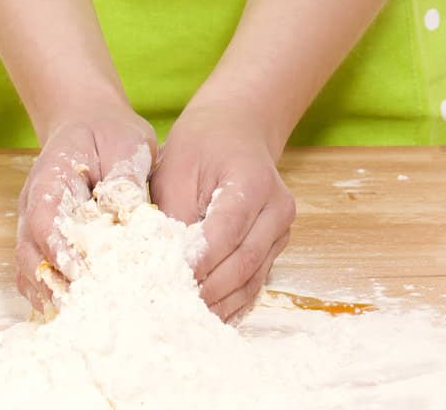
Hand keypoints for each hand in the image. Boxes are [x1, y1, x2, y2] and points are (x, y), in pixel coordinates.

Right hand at [14, 102, 159, 314]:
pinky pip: (38, 270)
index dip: (59, 248)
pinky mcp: (46, 238)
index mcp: (51, 177)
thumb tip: (128, 210)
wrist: (91, 121)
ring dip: (48, 291)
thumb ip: (124, 177)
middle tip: (81, 306)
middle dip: (52, 282)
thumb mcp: (126, 142)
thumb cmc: (109, 131)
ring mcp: (35, 223)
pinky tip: (72, 308)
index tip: (80, 272)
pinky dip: (50, 290)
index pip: (45, 219)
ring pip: (28, 267)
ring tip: (77, 315)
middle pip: (29, 252)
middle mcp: (34, 205)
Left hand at [149, 99, 296, 324]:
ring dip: (219, 303)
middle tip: (169, 307)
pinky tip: (207, 313)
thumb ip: (173, 216)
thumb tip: (164, 263)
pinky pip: (255, 280)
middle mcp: (277, 207)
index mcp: (253, 181)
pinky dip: (231, 301)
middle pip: (242, 262)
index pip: (226, 232)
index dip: (197, 262)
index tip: (165, 282)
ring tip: (183, 317)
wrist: (237, 128)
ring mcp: (281, 228)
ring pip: (251, 279)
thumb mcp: (177, 168)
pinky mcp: (275, 244)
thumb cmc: (202, 145)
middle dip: (206, 290)